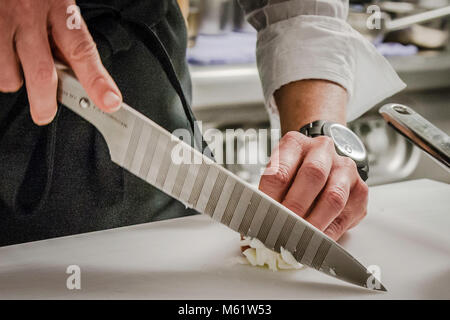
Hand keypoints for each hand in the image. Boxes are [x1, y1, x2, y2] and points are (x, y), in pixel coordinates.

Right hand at [0, 0, 121, 124]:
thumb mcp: (58, 3)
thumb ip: (65, 35)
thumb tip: (76, 72)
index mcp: (59, 9)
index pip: (82, 51)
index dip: (97, 81)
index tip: (110, 102)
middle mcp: (29, 15)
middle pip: (41, 74)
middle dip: (45, 102)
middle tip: (46, 113)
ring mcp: (1, 21)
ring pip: (9, 75)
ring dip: (14, 80)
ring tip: (17, 65)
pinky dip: (0, 67)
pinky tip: (4, 53)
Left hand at [259, 131, 368, 240]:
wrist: (324, 158)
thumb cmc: (295, 170)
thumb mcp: (276, 173)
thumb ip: (267, 197)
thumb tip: (253, 232)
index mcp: (295, 144)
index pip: (281, 170)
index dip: (271, 197)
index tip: (264, 217)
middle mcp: (323, 150)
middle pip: (312, 176)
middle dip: (296, 207)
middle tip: (284, 229)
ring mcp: (345, 168)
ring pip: (334, 196)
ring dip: (315, 223)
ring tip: (301, 239)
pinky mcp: (360, 189)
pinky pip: (346, 214)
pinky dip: (330, 232)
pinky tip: (318, 241)